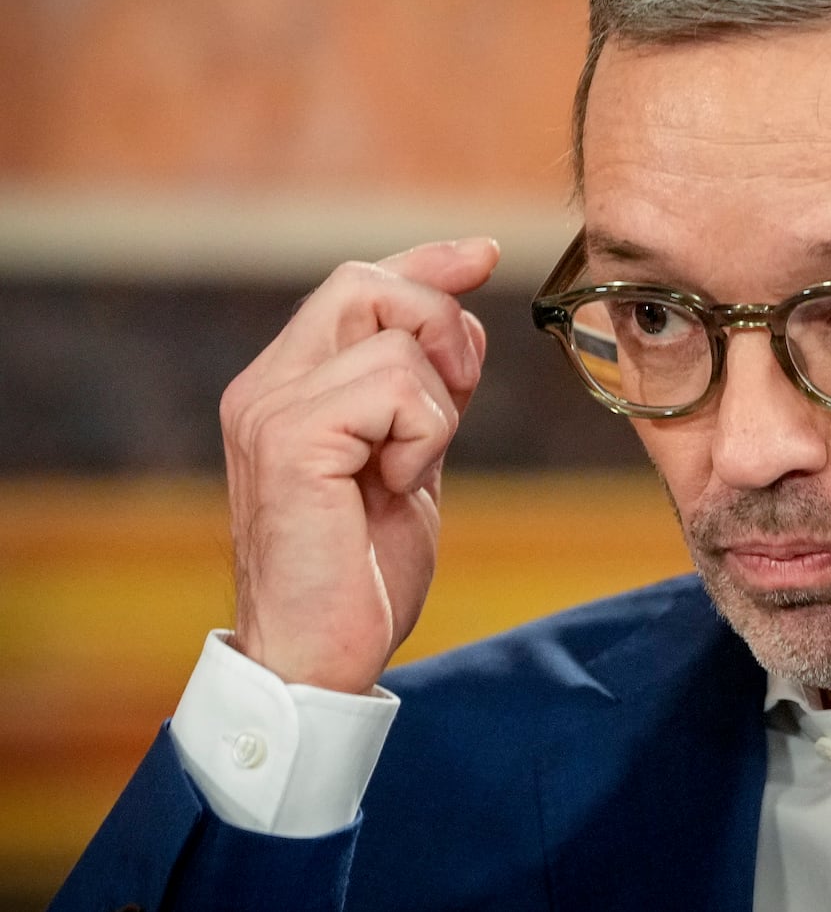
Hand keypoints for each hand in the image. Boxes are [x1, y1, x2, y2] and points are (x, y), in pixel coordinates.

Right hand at [220, 238, 499, 692]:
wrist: (318, 658)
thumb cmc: (361, 571)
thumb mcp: (407, 459)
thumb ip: (421, 390)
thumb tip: (460, 316)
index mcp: (288, 386)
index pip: (357, 286)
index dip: (425, 262)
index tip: (483, 253)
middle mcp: (266, 386)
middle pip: (369, 285)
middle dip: (442, 328)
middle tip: (457, 399)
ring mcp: (270, 409)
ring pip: (398, 341)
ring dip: (437, 410)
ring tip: (403, 474)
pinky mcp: (289, 439)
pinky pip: (397, 387)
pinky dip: (424, 435)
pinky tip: (395, 486)